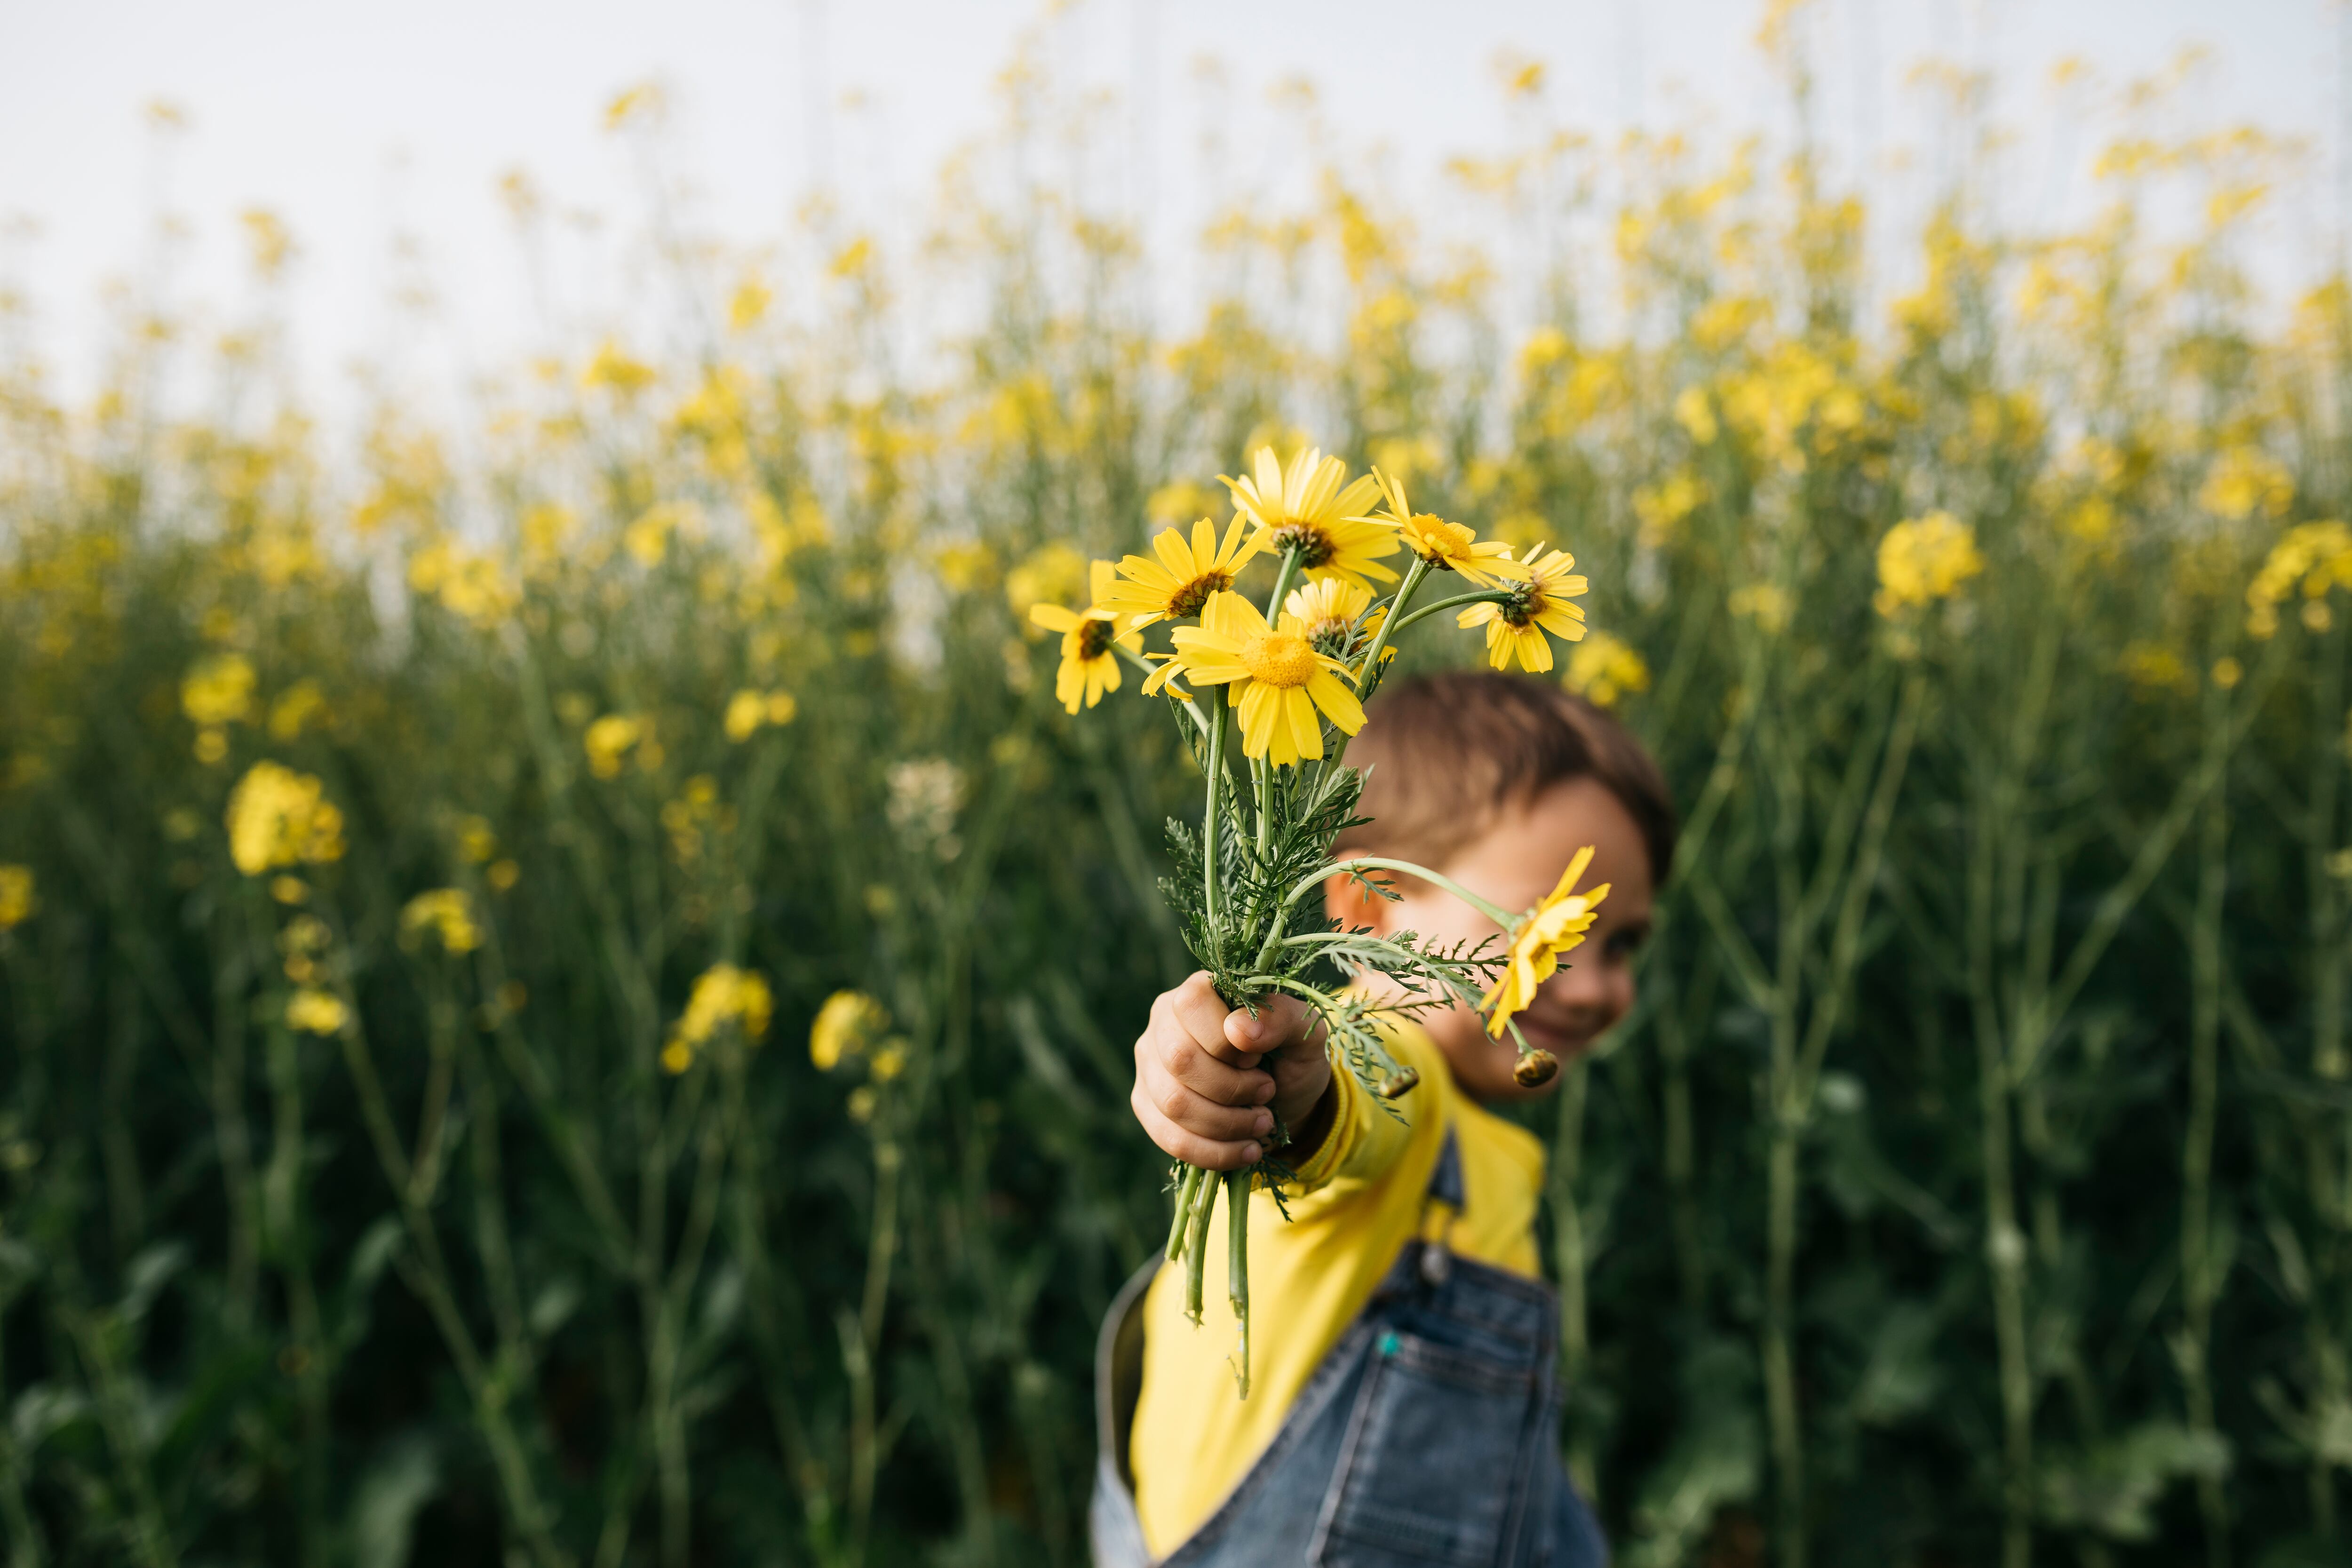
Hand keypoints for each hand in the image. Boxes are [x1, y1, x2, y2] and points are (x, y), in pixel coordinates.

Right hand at [1130, 973, 1330, 1170]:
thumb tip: (1239, 1030)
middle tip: (1267, 1092)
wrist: (1285, 1101)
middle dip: (1232, 1087)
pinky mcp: (1147, 1106)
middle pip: (1179, 1058)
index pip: (1192, 1004)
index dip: (1227, 1040)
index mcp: (1197, 990)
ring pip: (1173, 1103)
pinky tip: (1246, 1150)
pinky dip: (1215, 1152)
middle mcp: (1163, 1023)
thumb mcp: (1304, 1032)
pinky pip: (1169, 1138)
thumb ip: (1281, 1018)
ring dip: (1227, 1123)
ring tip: (1263, 1122)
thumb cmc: (1291, 1056)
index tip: (1257, 1058)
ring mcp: (1149, 1066)